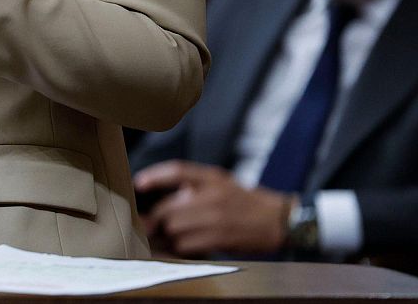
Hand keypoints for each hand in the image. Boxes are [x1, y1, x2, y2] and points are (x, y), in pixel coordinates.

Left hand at [135, 160, 290, 255]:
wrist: (279, 220)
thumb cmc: (245, 201)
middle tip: (148, 226)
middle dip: (156, 220)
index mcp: (211, 178)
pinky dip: (179, 247)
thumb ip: (193, 185)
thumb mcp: (221, 182)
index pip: (177, 170)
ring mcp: (217, 217)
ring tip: (163, 238)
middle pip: (168, 208)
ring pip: (175, 229)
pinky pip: (188, 245)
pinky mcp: (221, 238)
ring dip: (166, 236)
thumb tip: (161, 196)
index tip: (138, 183)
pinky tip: (180, 247)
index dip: (155, 176)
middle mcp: (212, 195)